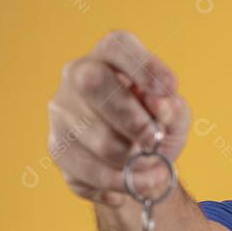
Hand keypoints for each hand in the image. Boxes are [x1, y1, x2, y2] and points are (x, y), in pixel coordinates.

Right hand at [47, 30, 191, 205]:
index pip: (118, 46)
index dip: (143, 66)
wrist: (136, 165)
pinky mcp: (57, 148)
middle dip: (130, 118)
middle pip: (92, 83)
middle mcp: (77, 75)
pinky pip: (87, 171)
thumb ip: (172, 108)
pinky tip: (131, 184)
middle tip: (154, 141)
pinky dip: (117, 184)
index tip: (168, 90)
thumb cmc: (154, 127)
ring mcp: (62, 112)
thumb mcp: (174, 116)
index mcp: (109, 56)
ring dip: (131, 163)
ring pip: (93, 137)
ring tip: (153, 172)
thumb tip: (161, 105)